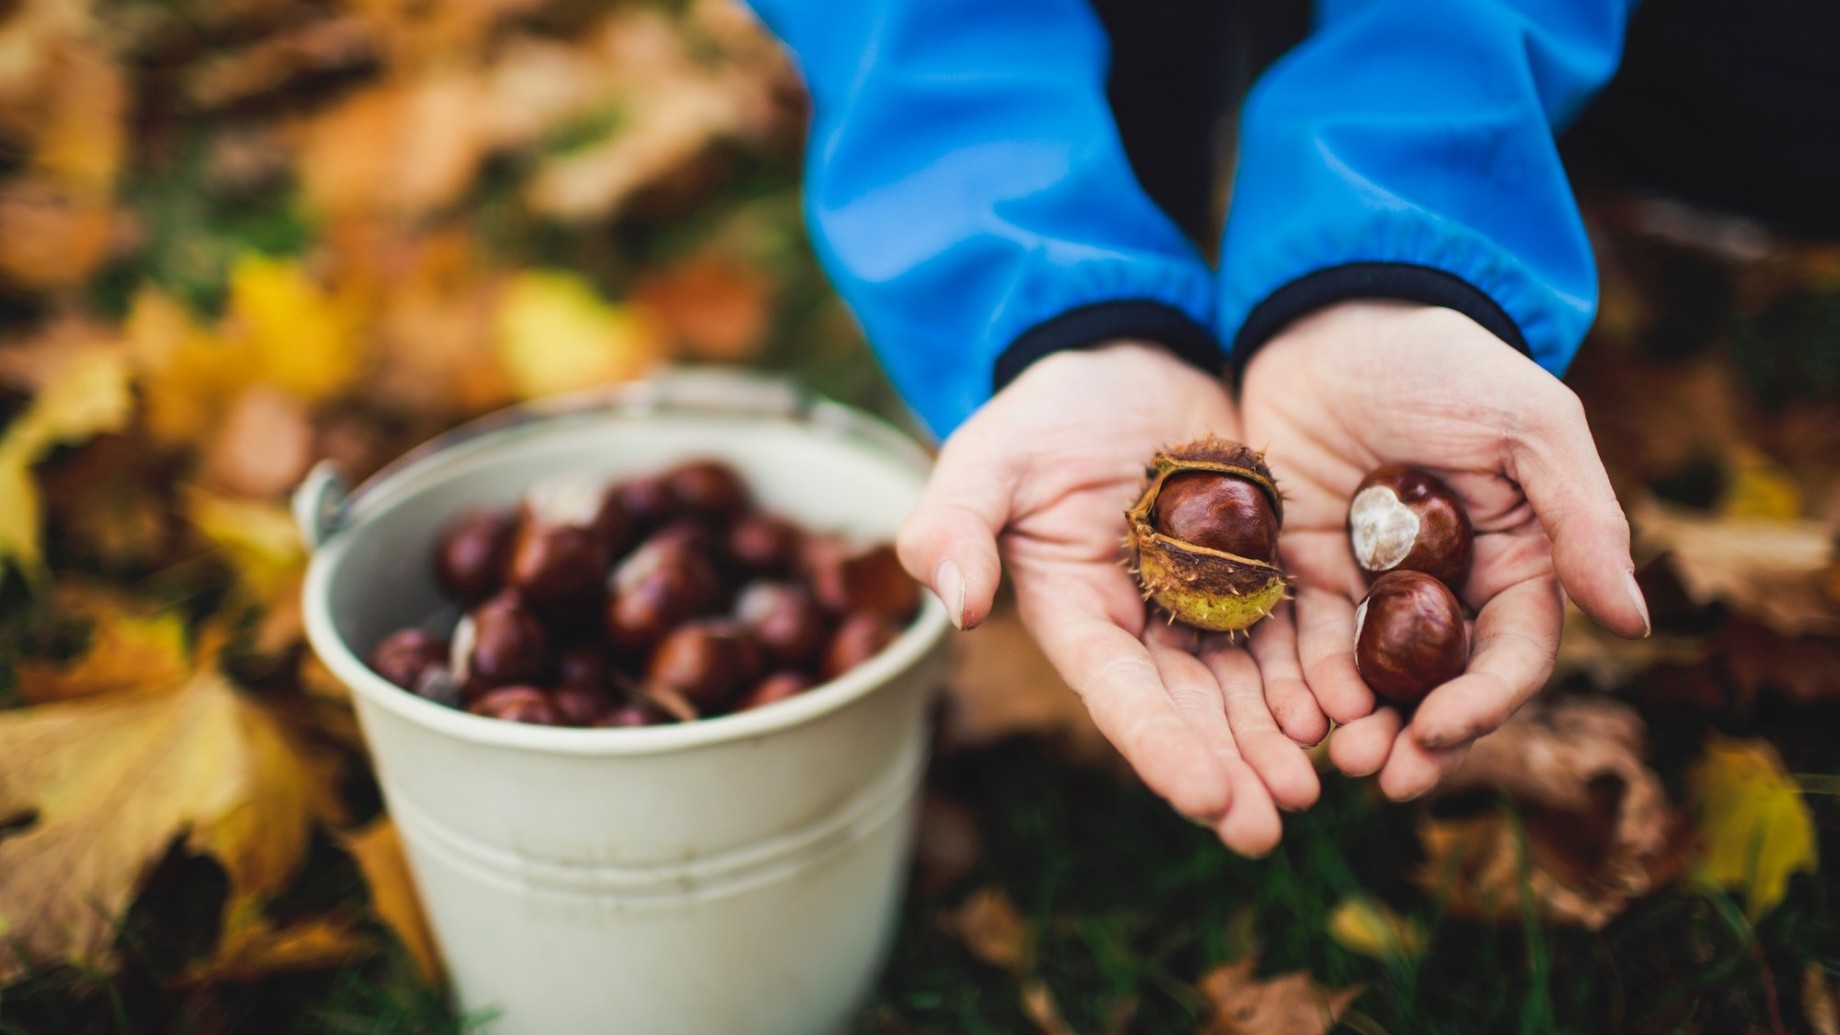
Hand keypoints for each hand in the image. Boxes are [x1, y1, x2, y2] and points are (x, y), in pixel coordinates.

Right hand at [898, 342, 1318, 854]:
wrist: (1128, 357)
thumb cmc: (1044, 412)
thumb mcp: (987, 458)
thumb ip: (954, 525)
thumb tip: (956, 606)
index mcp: (1079, 616)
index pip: (1120, 695)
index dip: (1162, 749)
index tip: (1208, 800)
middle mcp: (1147, 627)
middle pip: (1193, 711)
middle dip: (1232, 769)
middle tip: (1274, 824)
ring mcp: (1209, 603)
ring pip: (1251, 686)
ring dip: (1281, 739)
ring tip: (1323, 782)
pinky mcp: (1264, 571)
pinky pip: (1298, 630)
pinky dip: (1322, 672)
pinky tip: (1354, 708)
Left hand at [1238, 301, 1650, 799]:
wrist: (1332, 316)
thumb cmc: (1443, 361)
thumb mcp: (1526, 425)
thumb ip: (1582, 518)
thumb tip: (1634, 621)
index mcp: (1515, 560)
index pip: (1511, 654)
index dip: (1484, 703)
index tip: (1442, 731)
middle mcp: (1446, 587)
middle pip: (1439, 686)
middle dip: (1417, 738)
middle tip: (1383, 779)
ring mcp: (1371, 584)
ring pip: (1370, 679)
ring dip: (1358, 726)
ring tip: (1335, 762)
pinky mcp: (1304, 570)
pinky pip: (1303, 641)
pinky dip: (1300, 684)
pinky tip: (1289, 715)